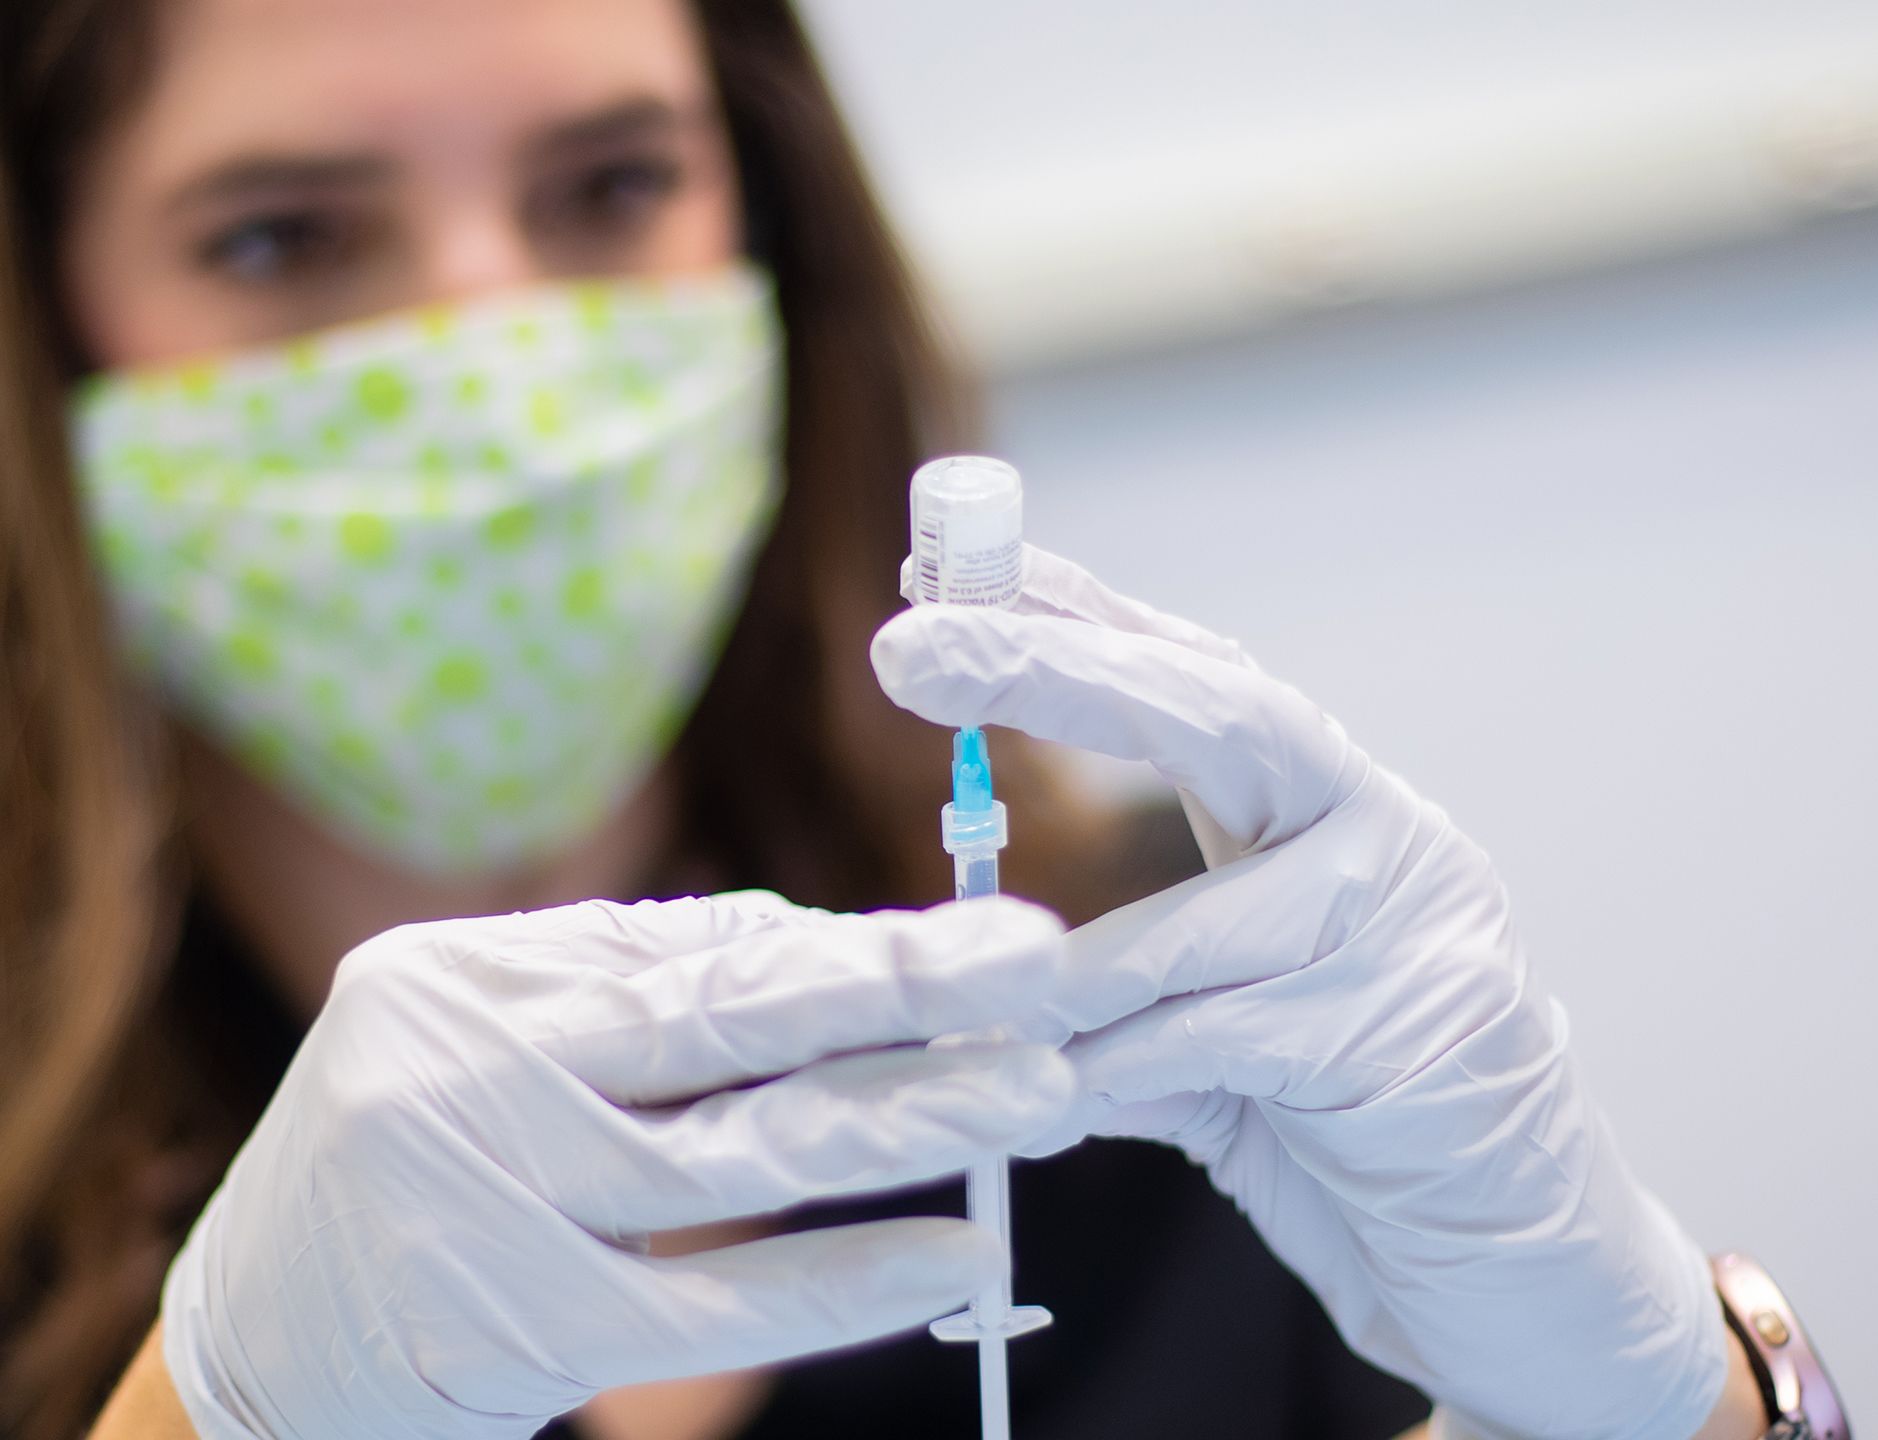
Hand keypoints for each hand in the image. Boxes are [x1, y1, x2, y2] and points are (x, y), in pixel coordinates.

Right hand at [159, 890, 1072, 1439]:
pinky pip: (720, 1305)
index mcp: (460, 977)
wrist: (247, 1373)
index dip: (859, 952)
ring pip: (746, 1156)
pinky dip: (846, 1281)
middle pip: (731, 1021)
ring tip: (1042, 1095)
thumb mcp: (483, 1050)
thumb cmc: (403, 1184)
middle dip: (908, 990)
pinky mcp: (514, 1325)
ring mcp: (483, 1198)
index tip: (996, 936)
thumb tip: (833, 944)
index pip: (699, 956)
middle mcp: (461, 1065)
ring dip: (911, 1123)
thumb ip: (637, 992)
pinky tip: (957, 1256)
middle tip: (1052, 968)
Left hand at [873, 549, 1726, 1439]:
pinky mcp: (1415, 1033)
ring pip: (1196, 922)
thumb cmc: (1376, 1148)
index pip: (1203, 682)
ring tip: (952, 1002)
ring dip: (1056, 977)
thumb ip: (1137, 991)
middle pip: (1222, 714)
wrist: (1533, 1282)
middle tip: (916, 645)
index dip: (1080, 618)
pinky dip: (1112, 1074)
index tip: (957, 565)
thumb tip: (975, 969)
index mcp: (1338, 819)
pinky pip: (1219, 1041)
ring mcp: (1412, 929)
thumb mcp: (1234, 1046)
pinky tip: (1039, 1104)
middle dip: (1059, 670)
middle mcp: (1384, 843)